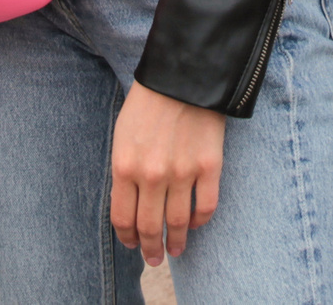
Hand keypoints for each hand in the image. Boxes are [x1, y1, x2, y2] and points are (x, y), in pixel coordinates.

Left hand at [111, 81, 224, 264]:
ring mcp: (183, 172)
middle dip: (151, 249)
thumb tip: (132, 206)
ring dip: (176, 242)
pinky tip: (195, 222)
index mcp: (125, 167)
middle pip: (150, 227)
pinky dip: (199, 221)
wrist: (184, 74)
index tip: (133, 244)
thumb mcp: (123, 136)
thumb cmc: (148, 103)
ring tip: (176, 249)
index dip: (128, 238)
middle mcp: (152, 175)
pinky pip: (206, 207)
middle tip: (155, 258)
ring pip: (177, 223)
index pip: (123, 218)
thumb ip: (125, 172)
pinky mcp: (210, 165)